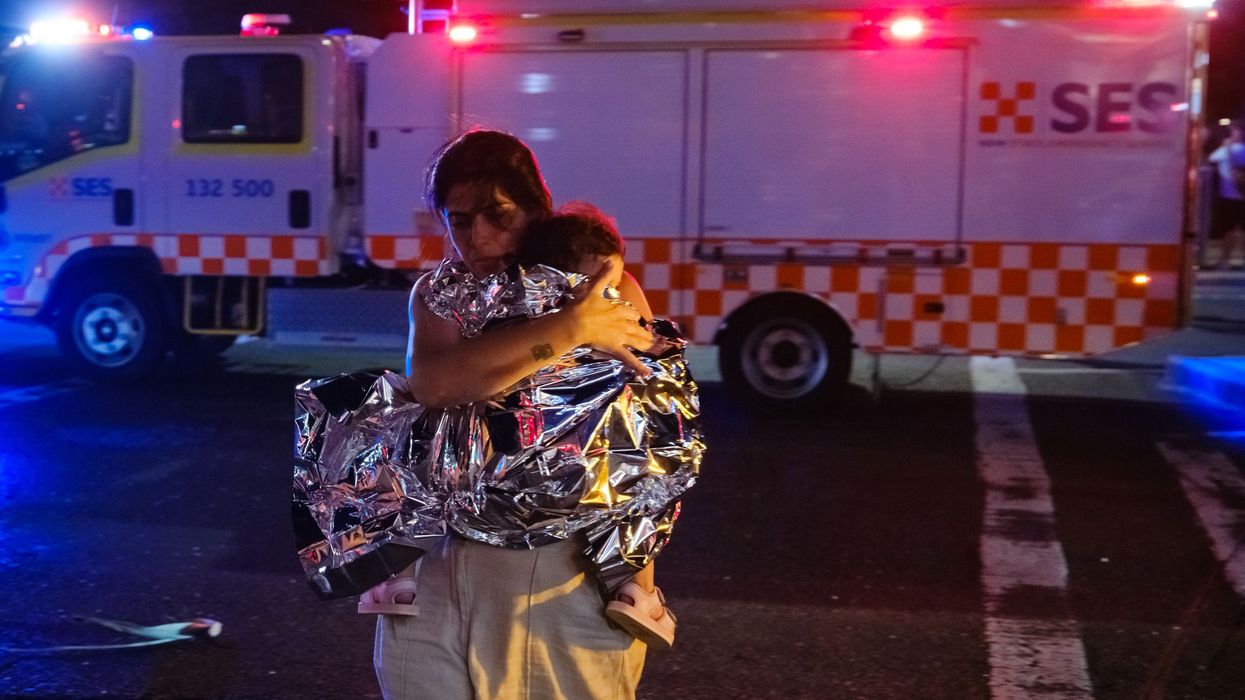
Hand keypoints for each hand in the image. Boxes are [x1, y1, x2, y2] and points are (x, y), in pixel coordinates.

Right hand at [565, 257, 653, 375]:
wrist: (575, 322)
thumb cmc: (582, 306)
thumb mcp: (593, 288)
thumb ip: (602, 276)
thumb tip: (608, 260)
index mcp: (619, 310)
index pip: (631, 313)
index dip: (634, 316)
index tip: (635, 318)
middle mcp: (623, 323)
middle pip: (638, 329)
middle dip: (645, 333)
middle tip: (652, 338)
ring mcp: (620, 337)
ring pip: (637, 341)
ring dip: (646, 345)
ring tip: (655, 349)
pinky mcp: (615, 348)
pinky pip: (628, 359)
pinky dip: (638, 366)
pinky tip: (646, 373)